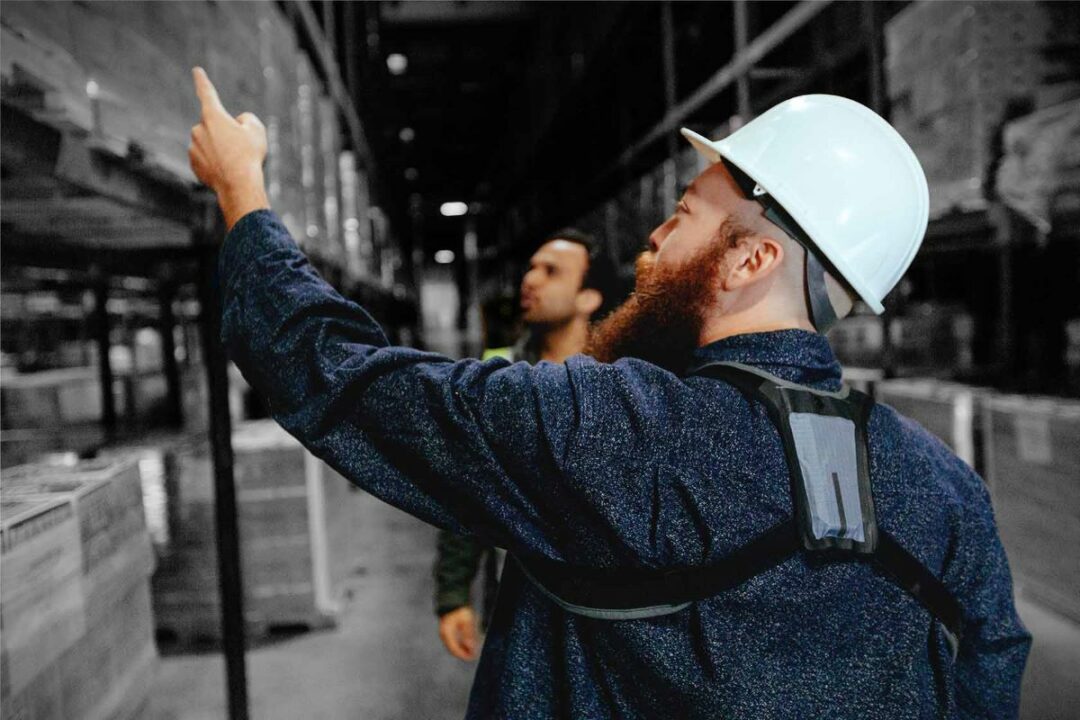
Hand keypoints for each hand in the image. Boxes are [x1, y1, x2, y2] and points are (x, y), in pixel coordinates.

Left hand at [189, 67, 269, 229]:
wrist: (239, 186)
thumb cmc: (249, 156)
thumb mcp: (257, 131)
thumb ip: (246, 120)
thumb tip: (237, 123)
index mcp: (213, 116)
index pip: (206, 93)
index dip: (202, 81)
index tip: (196, 71)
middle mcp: (198, 129)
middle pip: (214, 126)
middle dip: (225, 133)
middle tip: (240, 149)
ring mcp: (193, 147)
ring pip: (209, 143)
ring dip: (221, 149)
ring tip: (235, 162)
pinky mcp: (193, 164)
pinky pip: (206, 159)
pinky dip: (215, 163)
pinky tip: (226, 172)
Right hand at [438, 606, 479, 660]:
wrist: (454, 602)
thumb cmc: (461, 611)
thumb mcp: (467, 622)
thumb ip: (469, 635)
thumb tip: (471, 648)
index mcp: (447, 633)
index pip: (454, 649)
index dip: (463, 655)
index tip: (472, 657)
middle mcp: (444, 635)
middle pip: (453, 649)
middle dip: (463, 654)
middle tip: (473, 656)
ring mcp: (444, 634)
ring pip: (452, 647)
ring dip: (461, 650)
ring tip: (471, 652)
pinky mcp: (446, 632)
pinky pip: (452, 642)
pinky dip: (459, 645)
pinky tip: (466, 646)